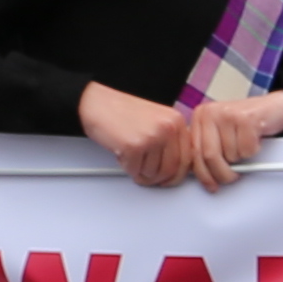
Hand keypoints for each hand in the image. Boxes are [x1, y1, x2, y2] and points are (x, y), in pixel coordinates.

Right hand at [75, 82, 192, 183]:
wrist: (96, 102)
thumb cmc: (120, 111)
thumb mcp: (155, 120)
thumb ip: (170, 140)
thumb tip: (176, 165)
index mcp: (176, 120)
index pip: (187, 158)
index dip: (177, 174)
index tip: (169, 179)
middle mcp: (168, 127)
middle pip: (171, 169)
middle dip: (157, 178)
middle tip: (148, 177)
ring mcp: (152, 137)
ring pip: (153, 173)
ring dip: (140, 172)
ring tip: (130, 156)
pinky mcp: (134, 146)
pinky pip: (135, 171)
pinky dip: (127, 167)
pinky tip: (122, 153)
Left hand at [179, 91, 282, 187]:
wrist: (273, 107)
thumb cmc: (246, 122)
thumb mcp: (221, 133)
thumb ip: (208, 147)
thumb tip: (201, 174)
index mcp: (200, 116)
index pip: (194, 152)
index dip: (203, 173)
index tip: (211, 185)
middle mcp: (210, 112)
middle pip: (209, 155)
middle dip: (223, 173)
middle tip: (232, 176)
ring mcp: (227, 113)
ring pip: (230, 154)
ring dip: (242, 159)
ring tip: (246, 147)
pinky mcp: (246, 117)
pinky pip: (246, 149)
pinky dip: (253, 151)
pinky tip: (255, 140)